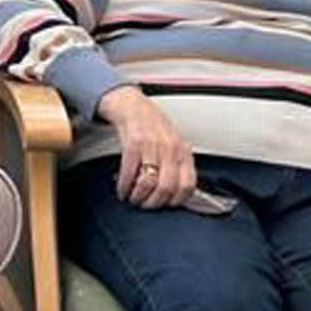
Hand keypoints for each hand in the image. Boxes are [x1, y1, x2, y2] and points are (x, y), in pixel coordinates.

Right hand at [97, 88, 195, 209]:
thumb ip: (179, 165)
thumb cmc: (153, 126)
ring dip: (138, 196)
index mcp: (182, 151)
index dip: (176, 200)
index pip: (188, 185)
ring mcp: (151, 146)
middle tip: (145, 204)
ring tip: (133, 198)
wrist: (133, 106)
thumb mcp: (174, 143)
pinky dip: (124, 186)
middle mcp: (169, 149)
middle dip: (153, 202)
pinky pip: (129, 173)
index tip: (166, 204)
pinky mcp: (133, 144)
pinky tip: (122, 189)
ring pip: (148, 183)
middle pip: (167, 187)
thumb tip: (178, 192)